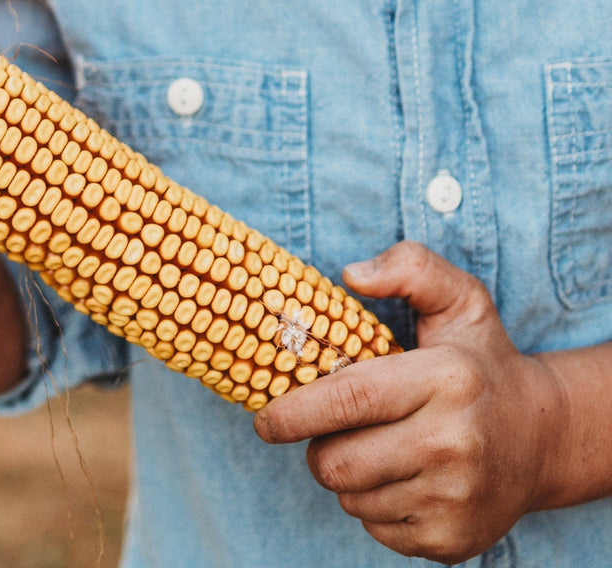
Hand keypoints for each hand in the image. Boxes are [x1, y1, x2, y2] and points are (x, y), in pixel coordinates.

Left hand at [253, 242, 565, 563]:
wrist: (543, 437)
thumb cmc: (480, 359)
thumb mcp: (457, 296)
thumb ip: (407, 267)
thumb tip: (350, 274)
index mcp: (446, 379)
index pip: (348, 399)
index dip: (293, 411)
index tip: (263, 419)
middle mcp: (454, 443)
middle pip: (337, 462)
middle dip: (315, 446)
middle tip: (329, 429)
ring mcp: (455, 498)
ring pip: (351, 498)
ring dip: (346, 475)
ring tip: (375, 446)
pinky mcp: (452, 541)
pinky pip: (374, 528)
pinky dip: (372, 504)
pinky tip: (399, 476)